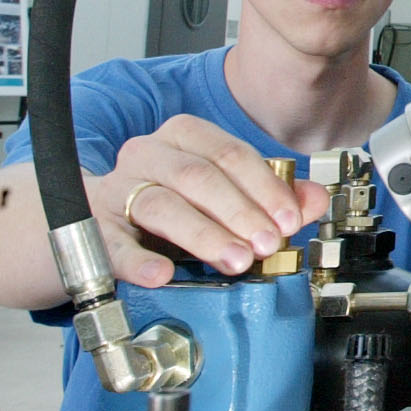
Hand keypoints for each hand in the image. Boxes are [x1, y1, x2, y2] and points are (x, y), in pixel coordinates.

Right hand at [91, 114, 328, 286]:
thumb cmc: (173, 198)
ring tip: (235, 260)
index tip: (289, 219)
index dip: (265, 187)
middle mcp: (149, 155)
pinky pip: (116, 243)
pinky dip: (139, 261)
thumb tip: (313, 201)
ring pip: (162, 205)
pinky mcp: (96, 227)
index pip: (230, 153)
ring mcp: (118, 190)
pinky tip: (162, 274)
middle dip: (240, 212)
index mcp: (184, 136)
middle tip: (268, 244)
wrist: (104, 216)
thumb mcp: (223, 191)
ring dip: (205, 235)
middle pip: (198, 177)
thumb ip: (271, 194)